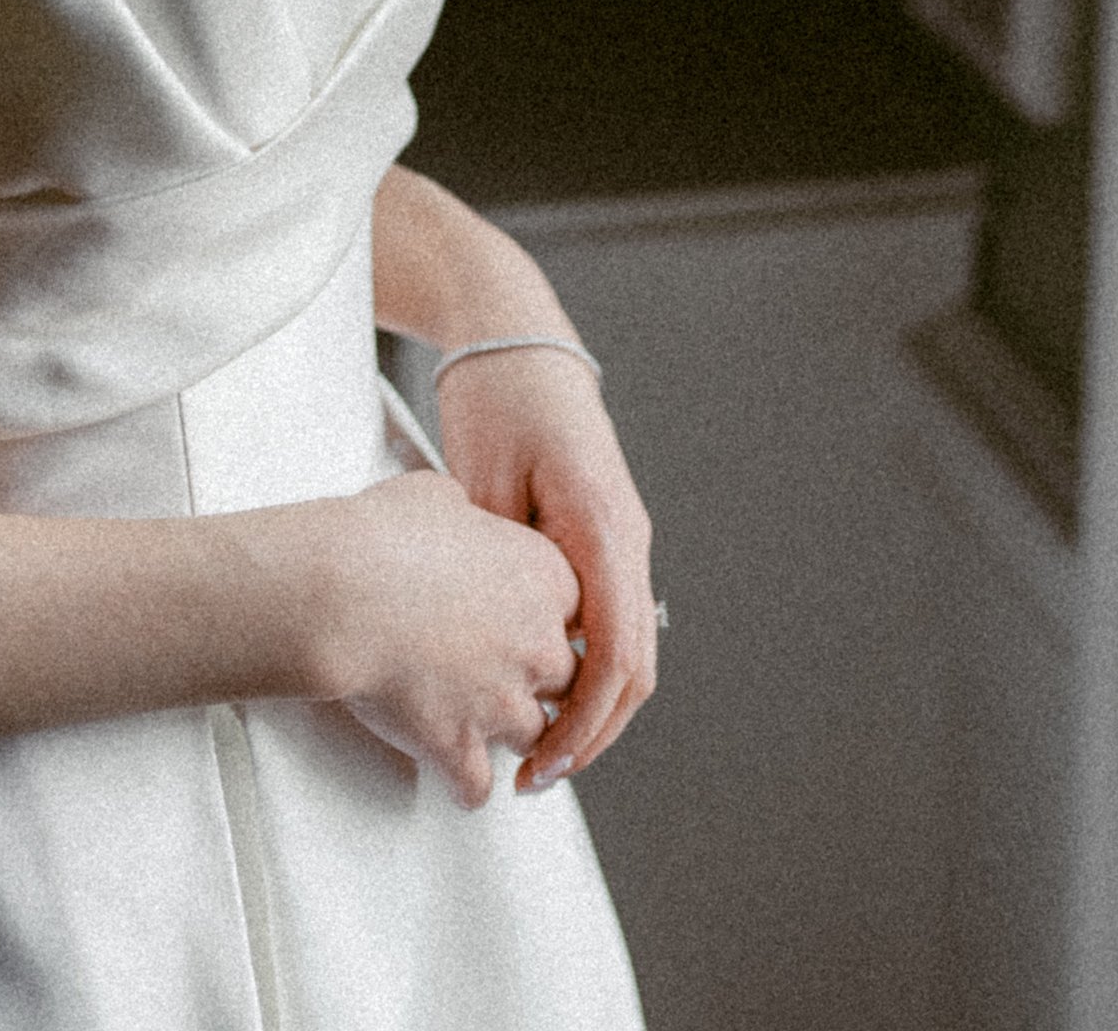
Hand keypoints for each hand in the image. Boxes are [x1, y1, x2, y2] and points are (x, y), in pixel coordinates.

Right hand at [324, 468, 584, 808]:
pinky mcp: (461, 745)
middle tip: (510, 675)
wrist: (344, 593)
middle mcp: (535, 644)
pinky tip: (457, 779)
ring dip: (508, 731)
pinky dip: (465, 785)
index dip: (550, 618)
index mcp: (541, 577)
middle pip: (567, 678)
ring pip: (534, 735)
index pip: (576, 609)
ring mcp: (503, 702)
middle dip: (538, 680)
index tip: (532, 623)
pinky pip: (478, 785)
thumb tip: (455, 513)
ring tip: (485, 726)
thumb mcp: (438, 496)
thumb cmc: (382, 540)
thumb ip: (466, 514)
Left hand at [432, 346, 656, 790]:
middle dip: (591, 734)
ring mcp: (622, 540)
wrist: (513, 338)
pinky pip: (607, 620)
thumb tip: (490, 649)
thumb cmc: (497, 397)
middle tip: (535, 778)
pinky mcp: (602, 538)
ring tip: (535, 750)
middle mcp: (628, 540)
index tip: (543, 764)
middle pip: (633, 669)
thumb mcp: (484, 481)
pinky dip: (583, 668)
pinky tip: (538, 689)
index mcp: (607, 528)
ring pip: (627, 650)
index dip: (583, 724)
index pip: (615, 656)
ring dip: (591, 708)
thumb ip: (497, 568)